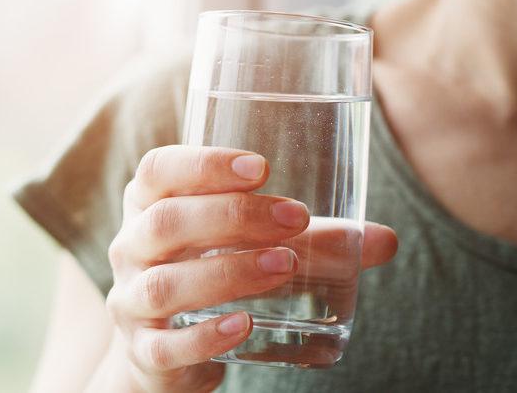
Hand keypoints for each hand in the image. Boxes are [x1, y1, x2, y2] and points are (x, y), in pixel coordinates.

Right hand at [98, 145, 398, 391]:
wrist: (166, 351)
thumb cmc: (214, 272)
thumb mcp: (256, 247)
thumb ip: (316, 241)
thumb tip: (386, 240)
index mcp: (151, 205)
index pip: (159, 170)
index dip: (204, 163)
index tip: (262, 167)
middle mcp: (131, 249)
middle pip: (165, 222)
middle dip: (232, 216)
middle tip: (294, 218)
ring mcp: (132, 303)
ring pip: (165, 284)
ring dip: (228, 272)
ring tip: (284, 266)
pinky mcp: (145, 353)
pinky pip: (165, 346)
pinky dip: (205, 337)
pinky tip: (245, 325)